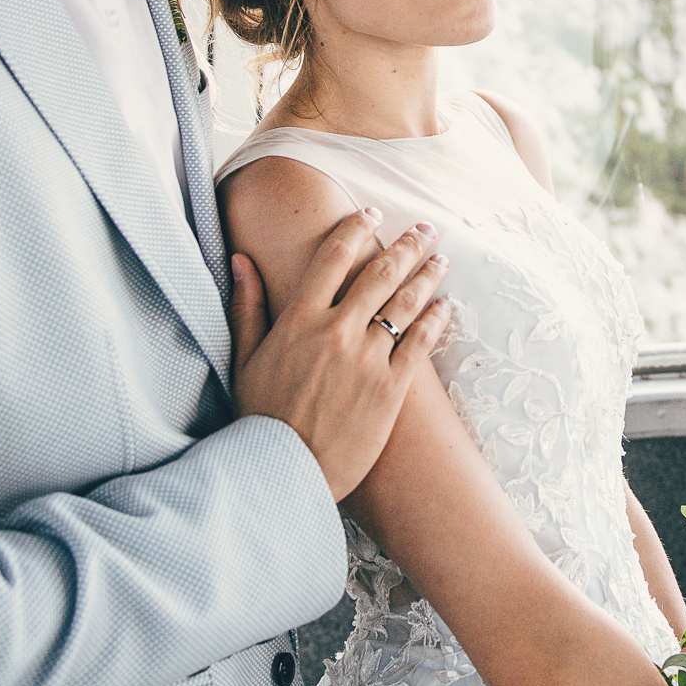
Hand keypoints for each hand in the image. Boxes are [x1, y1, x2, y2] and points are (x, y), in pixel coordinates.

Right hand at [228, 209, 453, 500]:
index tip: (371, 212)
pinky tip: (445, 305)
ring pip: (405, 303)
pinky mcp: (389, 389)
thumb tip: (240, 260)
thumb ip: (247, 305)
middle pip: (380, 273)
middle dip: (407, 245)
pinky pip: (419, 343)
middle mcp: (336, 331)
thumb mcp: (244, 358)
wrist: (284, 473)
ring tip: (441, 259)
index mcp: (299, 320)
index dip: (355, 228)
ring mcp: (366, 359)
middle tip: (426, 229)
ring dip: (428, 275)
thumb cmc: (259, 418)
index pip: (333, 257)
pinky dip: (435, 319)